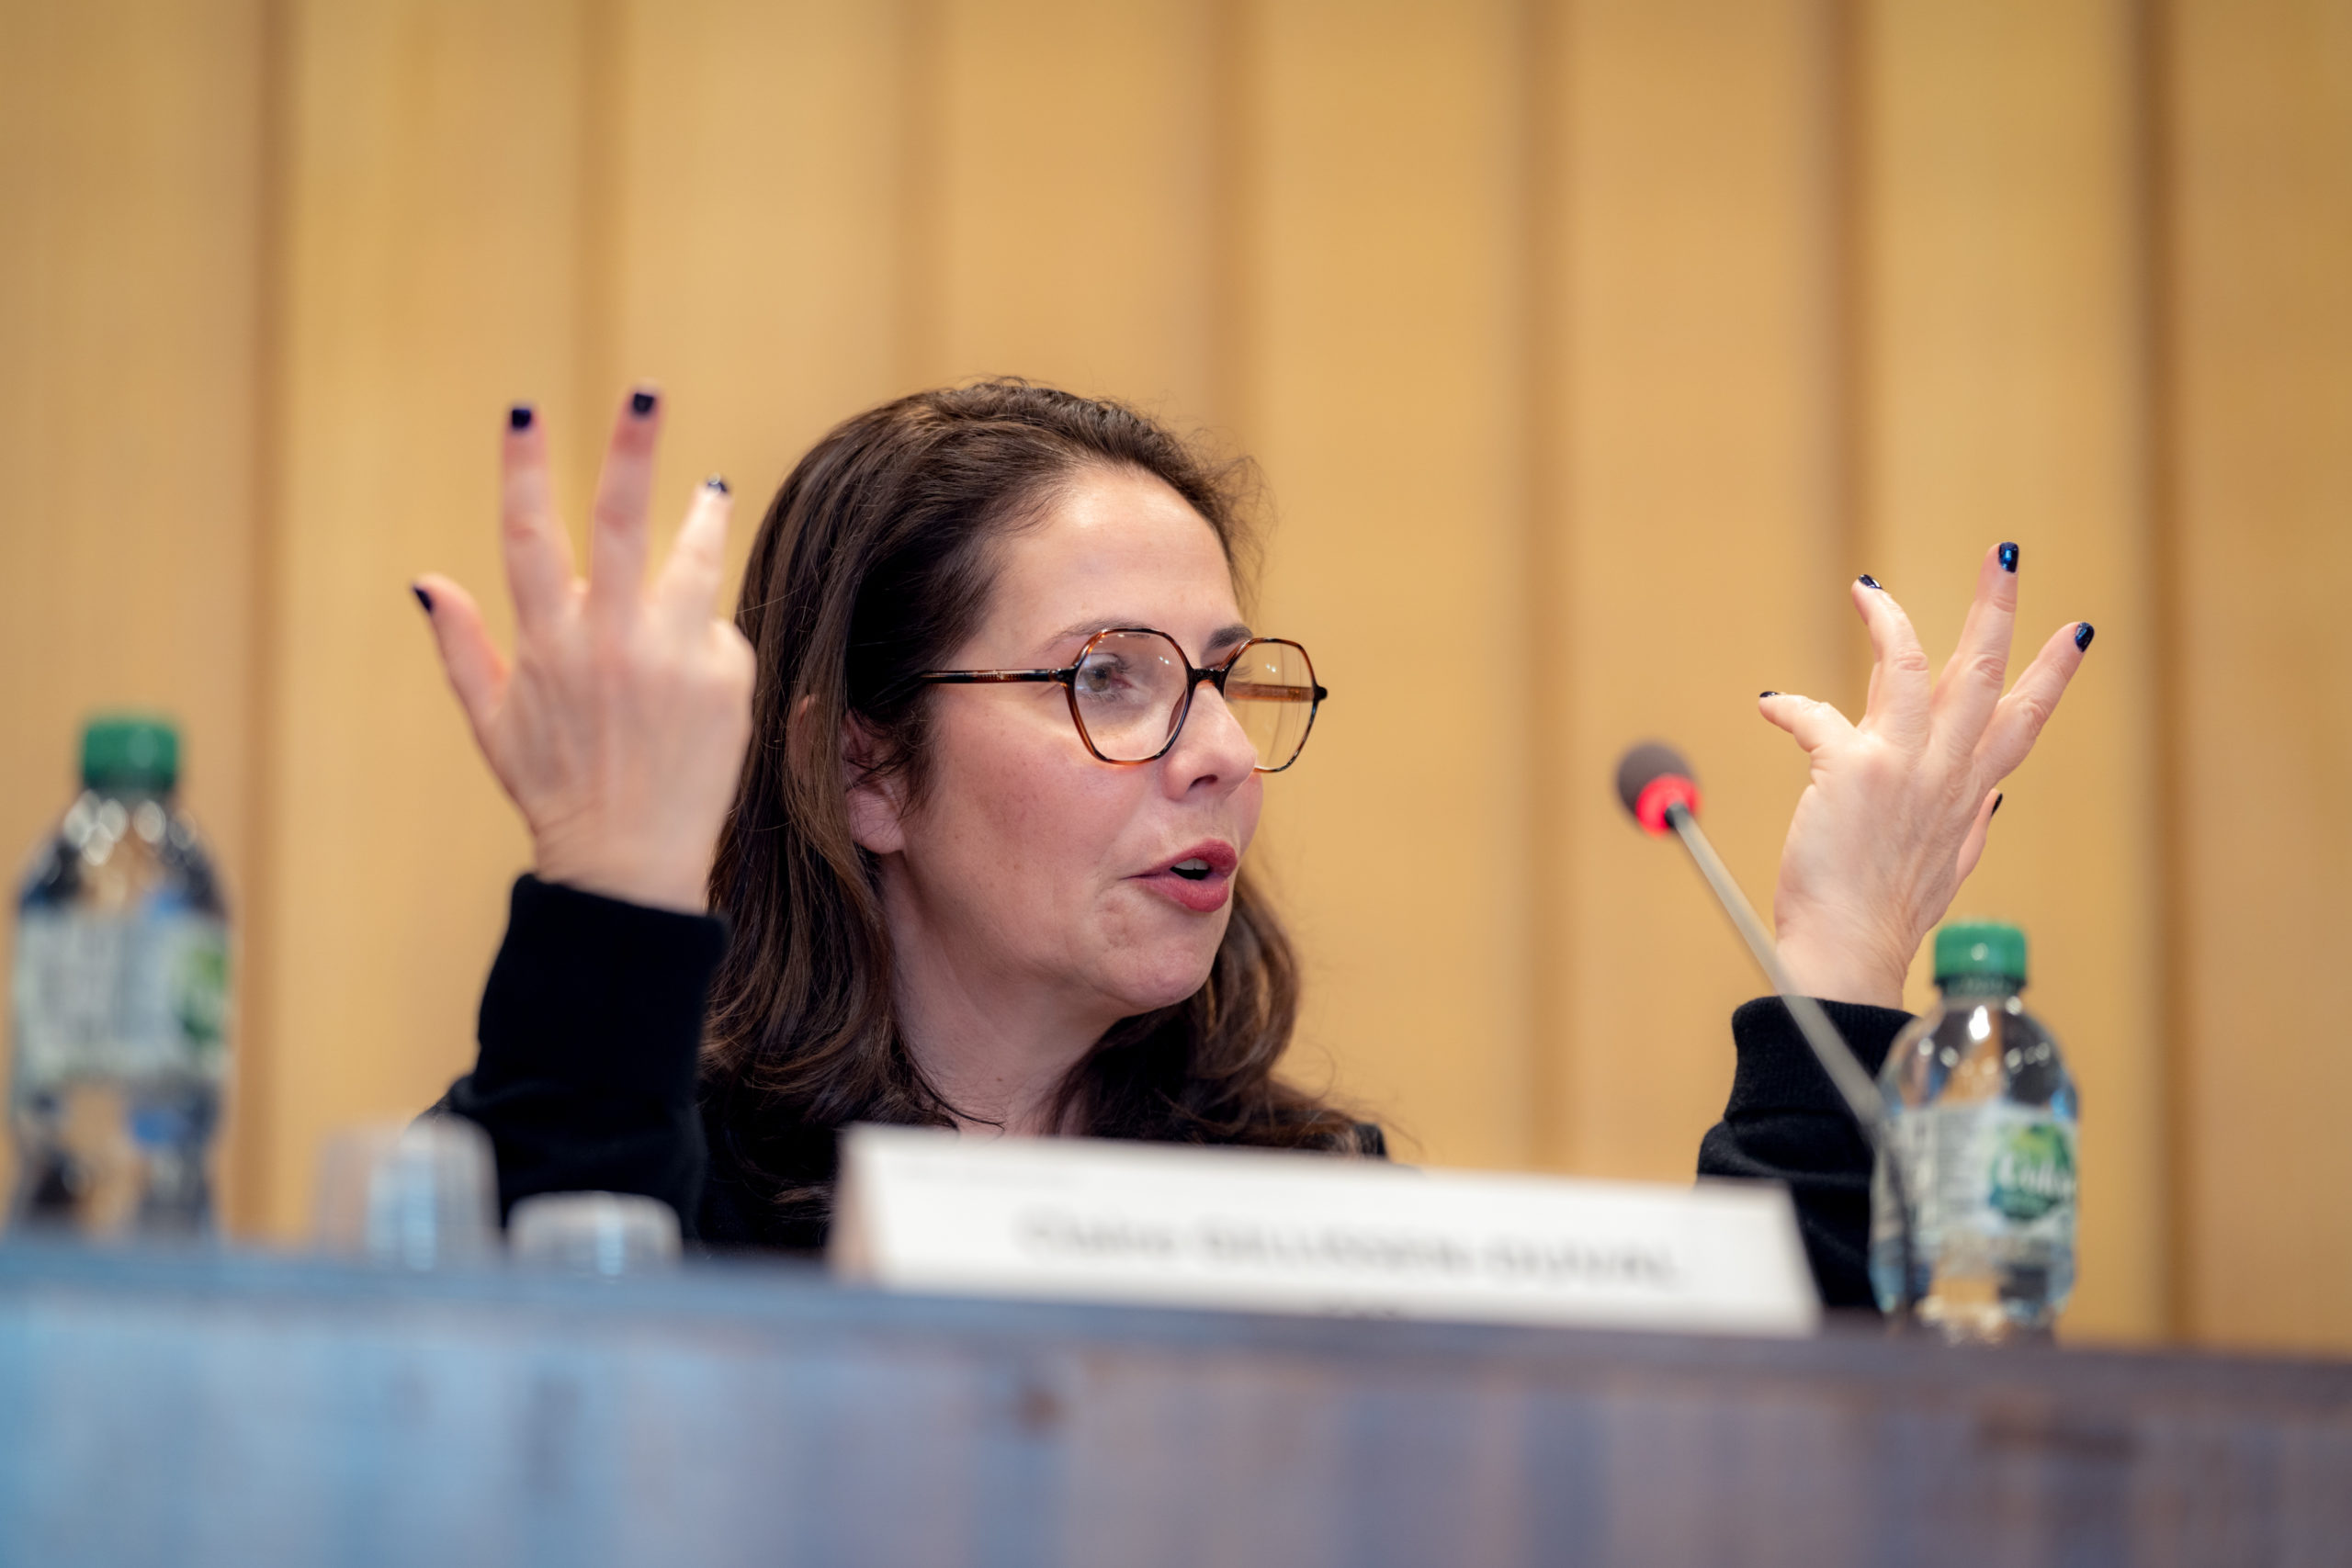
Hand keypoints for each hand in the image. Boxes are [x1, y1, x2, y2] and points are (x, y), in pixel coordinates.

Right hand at [413, 390, 755, 912]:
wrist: (628, 866)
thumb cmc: (555, 792)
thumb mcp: (494, 723)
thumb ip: (464, 646)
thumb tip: (426, 581)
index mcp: (547, 642)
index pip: (526, 534)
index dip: (522, 468)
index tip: (523, 410)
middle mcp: (609, 641)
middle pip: (618, 522)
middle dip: (629, 450)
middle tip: (646, 392)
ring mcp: (672, 660)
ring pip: (695, 563)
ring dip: (703, 520)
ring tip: (712, 494)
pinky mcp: (724, 683)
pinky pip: (720, 633)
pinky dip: (708, 639)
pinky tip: (698, 670)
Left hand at [1760, 546, 2090, 1007]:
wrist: (1847, 951)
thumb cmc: (1888, 917)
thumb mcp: (1949, 869)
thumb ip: (1972, 828)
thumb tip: (1993, 800)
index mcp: (1968, 794)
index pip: (2021, 723)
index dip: (2052, 674)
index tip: (2078, 630)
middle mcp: (1943, 774)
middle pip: (1982, 676)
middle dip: (1996, 611)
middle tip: (2007, 556)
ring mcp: (1901, 768)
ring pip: (1909, 670)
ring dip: (1893, 621)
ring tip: (1871, 589)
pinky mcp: (1852, 771)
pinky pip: (1817, 716)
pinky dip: (1791, 707)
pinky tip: (1771, 706)